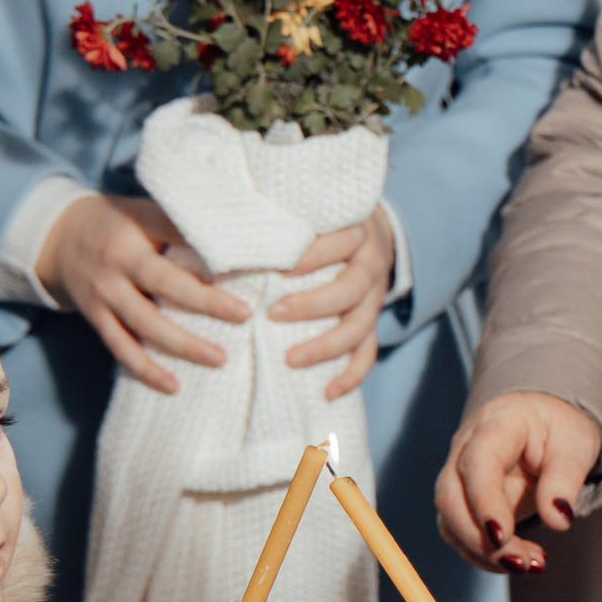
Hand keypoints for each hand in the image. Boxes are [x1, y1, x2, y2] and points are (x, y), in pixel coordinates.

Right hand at [36, 194, 247, 392]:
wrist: (58, 236)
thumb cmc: (119, 223)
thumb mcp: (145, 210)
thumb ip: (181, 225)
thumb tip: (240, 238)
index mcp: (138, 225)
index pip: (177, 231)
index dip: (210, 245)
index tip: (248, 260)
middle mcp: (118, 258)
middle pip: (165, 283)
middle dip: (206, 302)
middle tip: (244, 315)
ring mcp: (104, 290)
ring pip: (145, 322)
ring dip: (183, 344)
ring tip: (219, 358)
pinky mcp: (95, 315)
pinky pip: (121, 346)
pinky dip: (146, 368)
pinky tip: (173, 385)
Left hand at [272, 210, 395, 398]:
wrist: (374, 232)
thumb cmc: (325, 221)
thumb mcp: (312, 209)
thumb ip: (282, 214)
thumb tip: (227, 224)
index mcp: (356, 233)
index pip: (339, 243)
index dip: (310, 256)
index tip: (277, 268)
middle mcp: (369, 266)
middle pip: (349, 290)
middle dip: (311, 305)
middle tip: (273, 314)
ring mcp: (373, 299)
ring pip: (359, 327)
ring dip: (325, 346)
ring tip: (290, 360)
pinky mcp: (372, 323)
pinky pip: (368, 353)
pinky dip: (351, 375)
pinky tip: (327, 393)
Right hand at [435, 390, 601, 572]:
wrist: (543, 425)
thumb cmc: (559, 430)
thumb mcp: (577, 445)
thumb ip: (566, 479)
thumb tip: (558, 519)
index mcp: (498, 423)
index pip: (477, 463)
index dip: (484, 502)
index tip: (502, 536)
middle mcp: (467, 447)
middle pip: (450, 496)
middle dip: (479, 539)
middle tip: (520, 564)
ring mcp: (459, 475)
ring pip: (451, 521)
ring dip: (484, 552)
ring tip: (530, 564)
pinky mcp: (463, 501)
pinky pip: (462, 534)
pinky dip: (488, 554)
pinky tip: (522, 558)